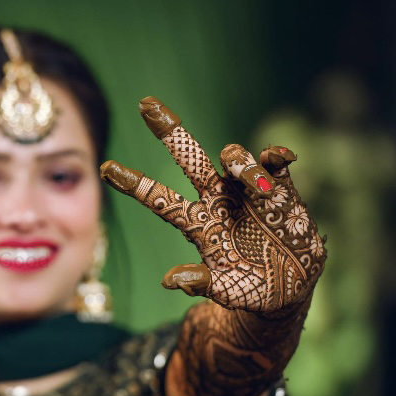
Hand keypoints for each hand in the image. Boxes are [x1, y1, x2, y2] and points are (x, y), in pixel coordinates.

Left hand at [100, 97, 325, 313]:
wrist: (290, 290)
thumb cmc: (249, 289)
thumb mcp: (225, 290)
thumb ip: (201, 283)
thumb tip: (170, 280)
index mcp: (196, 222)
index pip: (158, 198)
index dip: (133, 183)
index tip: (105, 168)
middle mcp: (217, 198)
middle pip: (190, 158)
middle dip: (170, 131)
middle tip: (146, 105)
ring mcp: (247, 191)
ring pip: (233, 158)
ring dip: (242, 164)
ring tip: (257, 188)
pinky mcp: (280, 189)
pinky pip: (274, 163)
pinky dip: (274, 157)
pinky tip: (280, 158)